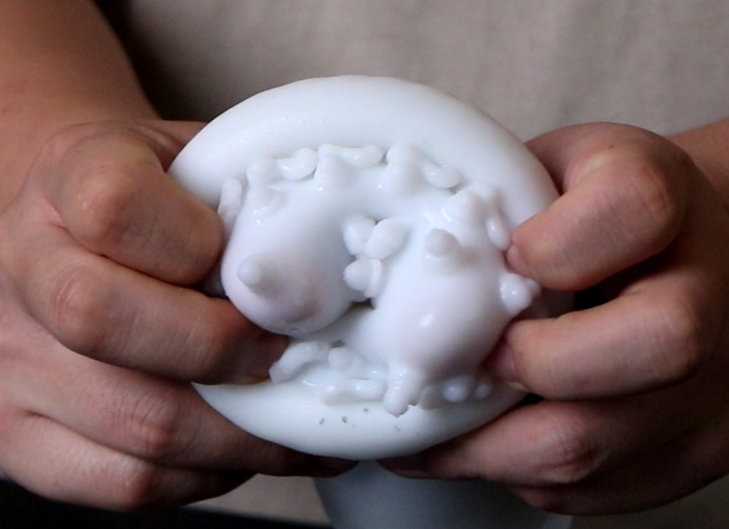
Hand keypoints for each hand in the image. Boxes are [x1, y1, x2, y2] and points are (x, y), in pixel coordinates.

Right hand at [0, 120, 348, 509]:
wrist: (83, 230)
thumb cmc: (164, 202)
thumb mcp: (205, 165)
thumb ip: (251, 201)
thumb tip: (328, 281)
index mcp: (71, 177)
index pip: (114, 207)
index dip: (200, 247)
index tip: (258, 272)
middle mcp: (26, 266)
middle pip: (103, 321)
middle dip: (225, 351)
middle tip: (285, 354)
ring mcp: (13, 360)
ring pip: (134, 420)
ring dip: (240, 433)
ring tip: (297, 423)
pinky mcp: (25, 435)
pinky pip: (126, 481)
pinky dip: (207, 475)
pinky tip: (244, 447)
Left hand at [382, 123, 728, 513]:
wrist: (689, 252)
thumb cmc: (600, 214)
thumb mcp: (553, 171)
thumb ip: (503, 197)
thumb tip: (416, 265)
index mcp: (667, 202)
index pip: (634, 208)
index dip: (558, 244)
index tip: (511, 260)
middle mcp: (711, 296)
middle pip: (655, 343)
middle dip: (532, 364)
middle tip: (472, 364)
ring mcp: (712, 386)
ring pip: (603, 442)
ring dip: (494, 446)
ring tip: (434, 433)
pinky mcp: (694, 448)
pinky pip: (598, 488)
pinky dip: (524, 472)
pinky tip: (485, 448)